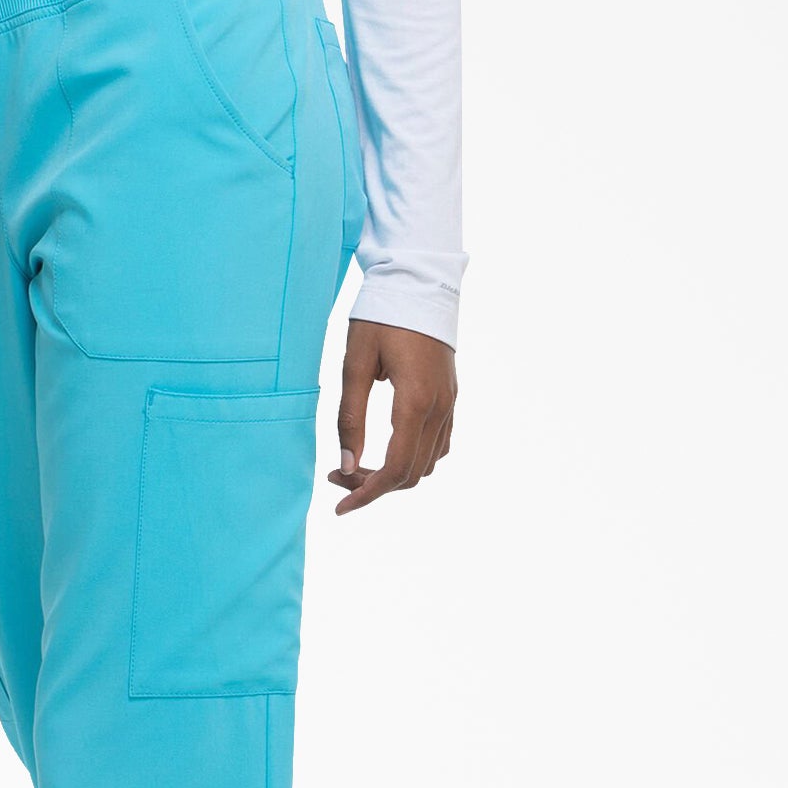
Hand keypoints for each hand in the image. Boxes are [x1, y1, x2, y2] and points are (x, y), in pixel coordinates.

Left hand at [329, 320, 456, 513]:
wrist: (419, 281)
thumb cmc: (382, 316)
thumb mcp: (355, 364)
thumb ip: (350, 418)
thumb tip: (346, 466)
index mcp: (415, 402)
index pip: (395, 469)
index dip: (366, 494)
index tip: (340, 507)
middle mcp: (439, 408)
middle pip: (411, 474)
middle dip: (373, 485)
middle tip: (337, 476)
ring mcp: (449, 403)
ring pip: (426, 463)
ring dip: (393, 474)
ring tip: (356, 463)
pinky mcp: (450, 397)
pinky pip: (439, 444)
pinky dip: (413, 458)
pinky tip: (386, 449)